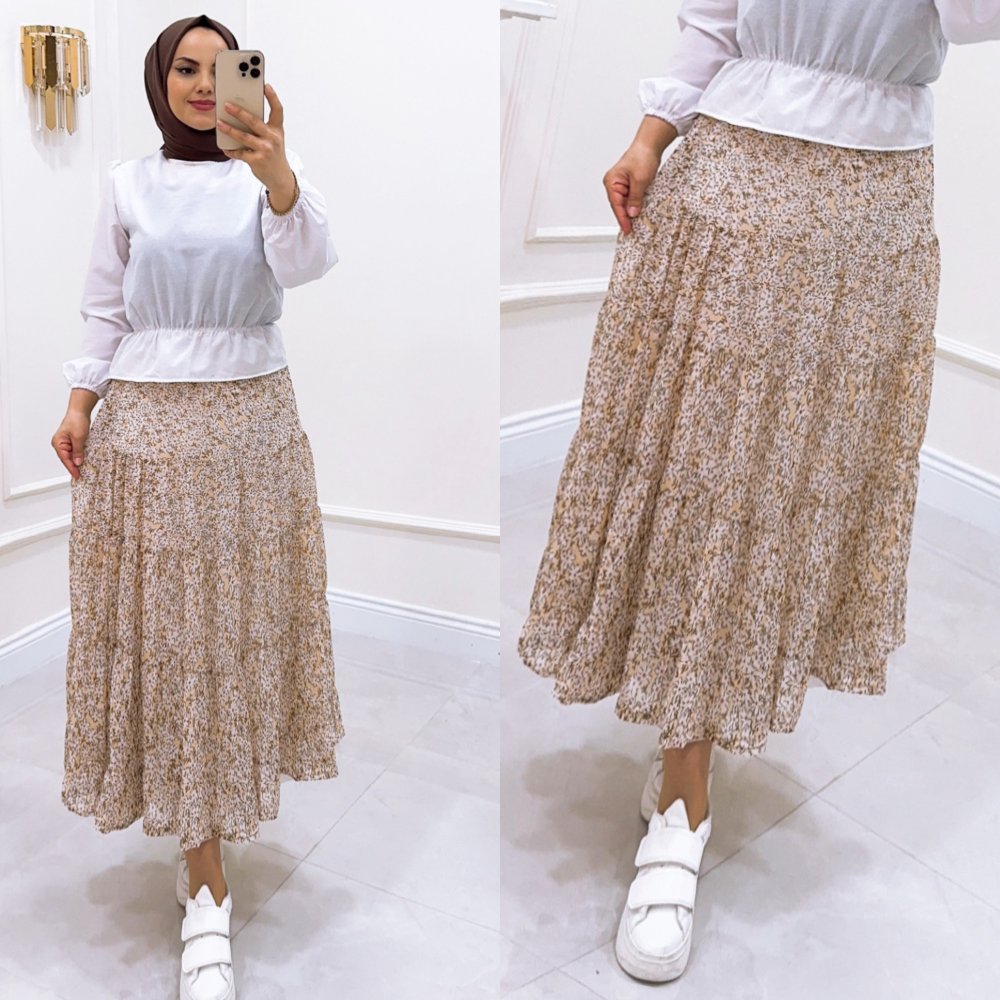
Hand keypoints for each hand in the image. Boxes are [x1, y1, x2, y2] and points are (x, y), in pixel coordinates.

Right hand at [52, 409, 91, 480]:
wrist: (80, 411)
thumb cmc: (77, 420)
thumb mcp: (79, 437)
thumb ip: (78, 451)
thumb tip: (77, 462)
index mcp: (58, 443)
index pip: (65, 459)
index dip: (71, 468)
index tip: (77, 476)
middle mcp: (60, 444)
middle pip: (67, 459)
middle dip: (74, 467)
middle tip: (81, 476)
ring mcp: (65, 443)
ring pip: (71, 456)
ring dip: (77, 462)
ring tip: (84, 470)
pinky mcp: (72, 441)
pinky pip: (75, 451)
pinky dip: (79, 456)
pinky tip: (84, 461)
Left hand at [218, 83, 293, 193]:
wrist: (280, 178)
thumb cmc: (273, 154)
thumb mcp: (273, 139)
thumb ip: (261, 127)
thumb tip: (240, 114)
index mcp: (277, 130)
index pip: (278, 111)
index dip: (272, 97)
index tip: (265, 85)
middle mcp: (273, 139)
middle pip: (255, 122)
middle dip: (239, 112)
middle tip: (226, 104)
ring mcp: (265, 150)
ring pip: (244, 137)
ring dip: (230, 129)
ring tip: (219, 123)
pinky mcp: (257, 161)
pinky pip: (240, 153)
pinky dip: (231, 150)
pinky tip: (224, 147)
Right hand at [604, 117, 677, 234]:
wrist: (650, 144)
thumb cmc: (642, 156)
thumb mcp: (640, 179)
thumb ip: (635, 198)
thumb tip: (632, 213)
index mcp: (611, 182)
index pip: (616, 205)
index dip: (622, 219)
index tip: (627, 230)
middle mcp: (613, 184)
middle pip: (619, 206)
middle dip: (626, 217)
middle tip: (633, 230)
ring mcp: (621, 185)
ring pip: (625, 203)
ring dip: (632, 211)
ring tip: (638, 223)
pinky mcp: (629, 185)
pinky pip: (630, 199)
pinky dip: (635, 205)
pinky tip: (640, 211)